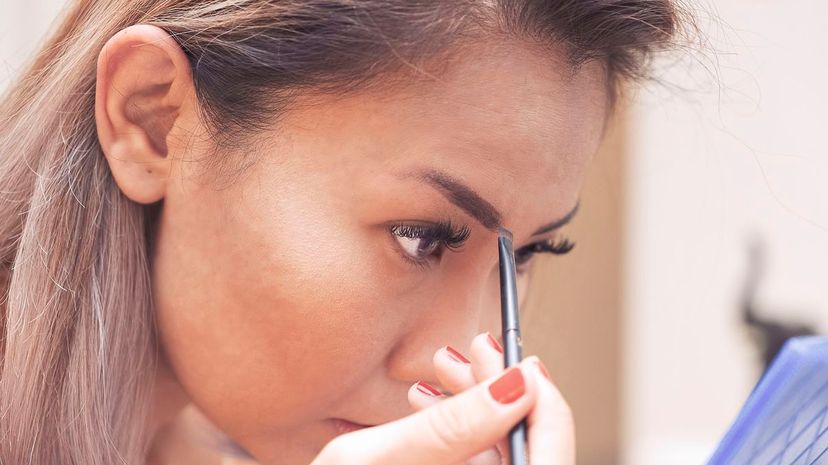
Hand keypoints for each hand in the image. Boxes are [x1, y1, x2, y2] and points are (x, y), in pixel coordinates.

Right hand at [310, 332, 574, 464]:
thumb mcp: (370, 460)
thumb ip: (448, 427)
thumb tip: (514, 387)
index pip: (549, 453)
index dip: (545, 401)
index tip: (517, 361)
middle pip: (527, 448)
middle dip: (501, 391)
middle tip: (472, 351)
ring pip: (501, 451)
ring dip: (478, 404)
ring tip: (441, 368)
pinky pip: (477, 464)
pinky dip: (460, 431)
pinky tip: (429, 402)